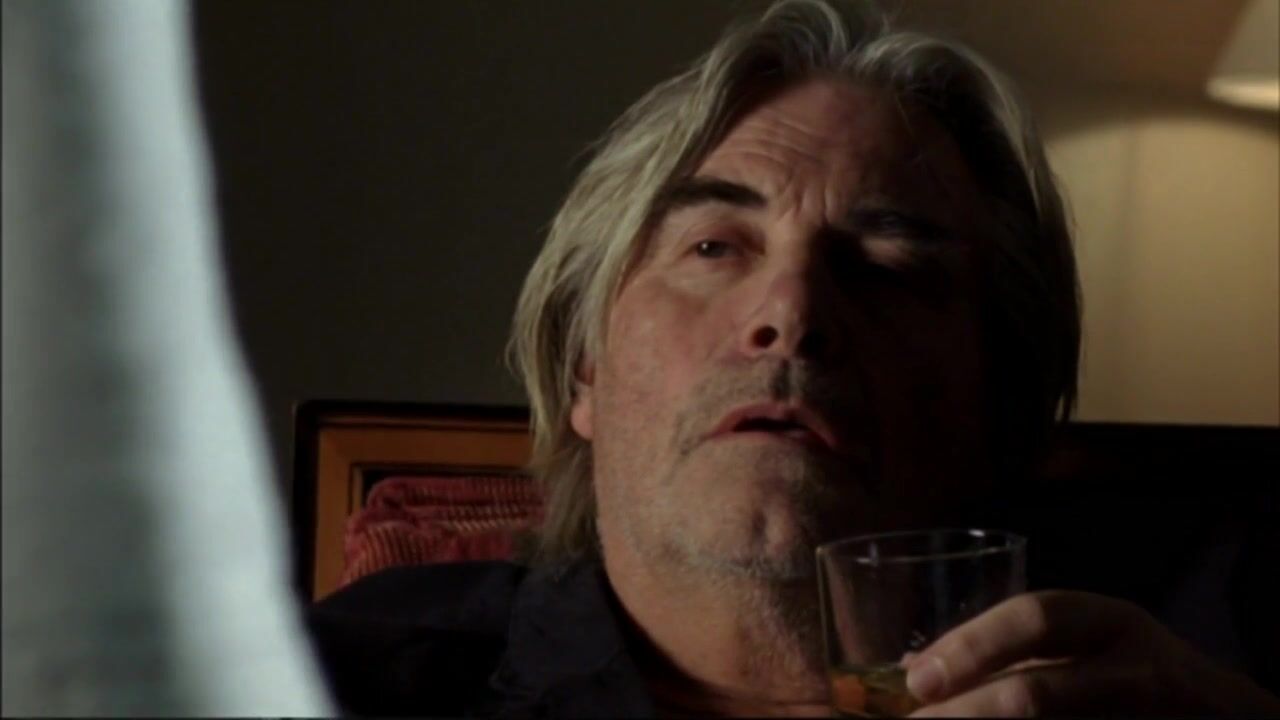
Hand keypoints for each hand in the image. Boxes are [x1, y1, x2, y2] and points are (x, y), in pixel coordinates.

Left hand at [902, 590, 1279, 716]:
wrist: (1221, 714)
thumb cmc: (1130, 666)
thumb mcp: (1082, 639)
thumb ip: (1009, 649)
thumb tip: (914, 668)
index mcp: (1109, 621)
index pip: (1035, 619)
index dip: (972, 645)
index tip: (917, 678)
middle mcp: (1132, 670)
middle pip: (1037, 694)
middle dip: (967, 712)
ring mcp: (1139, 718)